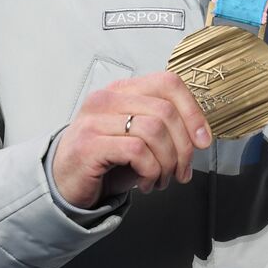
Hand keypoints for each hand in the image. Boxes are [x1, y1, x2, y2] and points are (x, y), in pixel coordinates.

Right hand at [51, 71, 211, 208]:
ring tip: (162, 179)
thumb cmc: (105, 161)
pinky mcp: (88, 144)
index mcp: (123, 90)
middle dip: (183, 148)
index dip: (193, 111)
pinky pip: (137, 151)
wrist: (64, 183)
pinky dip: (151, 170)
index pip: (168, 83)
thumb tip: (200, 136)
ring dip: (167, 163)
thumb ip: (165, 127)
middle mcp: (107, 99)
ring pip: (154, 131)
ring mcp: (95, 120)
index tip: (203, 140)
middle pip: (165, 111)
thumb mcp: (138, 137)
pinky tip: (146, 182)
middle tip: (182, 171)